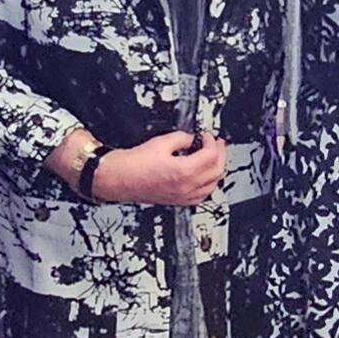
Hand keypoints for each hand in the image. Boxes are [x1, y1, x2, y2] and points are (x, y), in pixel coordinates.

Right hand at [93, 131, 225, 206]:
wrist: (119, 178)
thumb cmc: (133, 164)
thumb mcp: (160, 142)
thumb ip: (182, 138)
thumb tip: (192, 138)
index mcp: (183, 171)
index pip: (211, 155)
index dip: (212, 142)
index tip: (207, 136)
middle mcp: (186, 187)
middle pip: (216, 171)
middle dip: (219, 154)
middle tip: (216, 144)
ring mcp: (183, 196)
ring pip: (212, 185)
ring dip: (216, 170)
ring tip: (213, 158)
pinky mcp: (178, 201)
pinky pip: (202, 196)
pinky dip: (208, 185)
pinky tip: (205, 177)